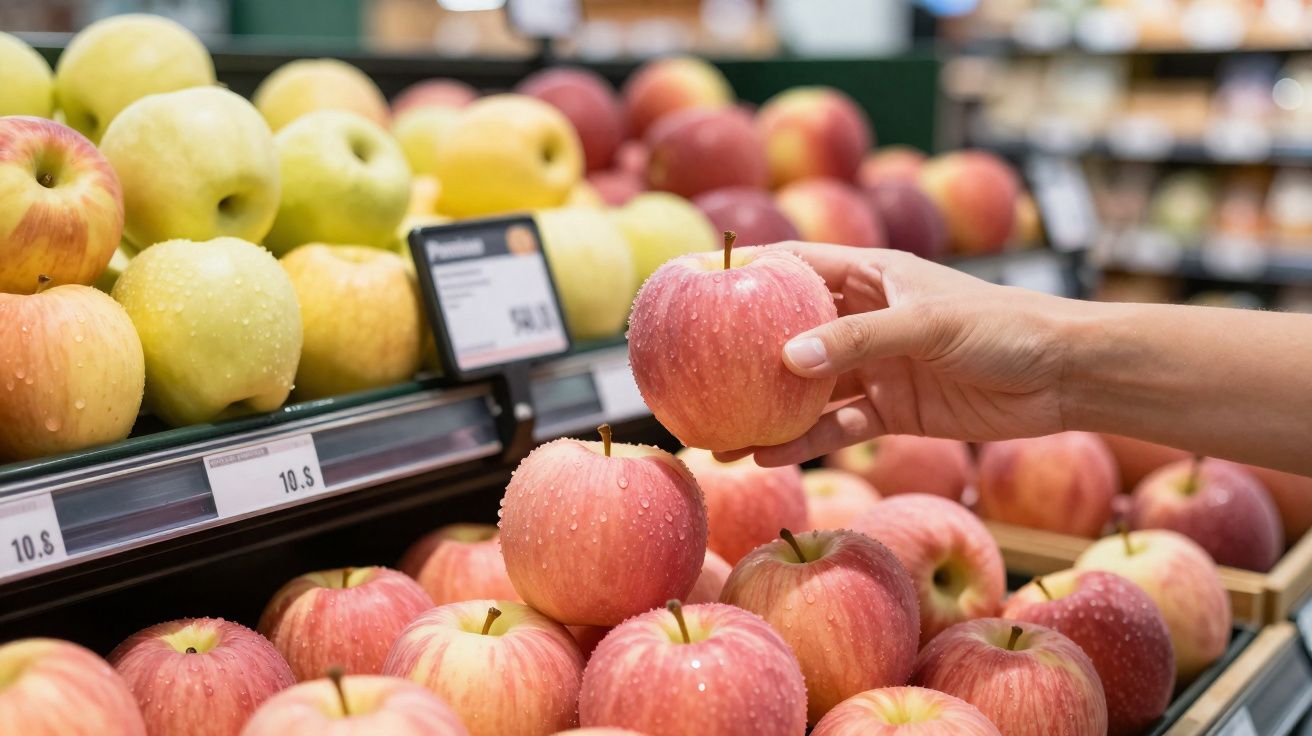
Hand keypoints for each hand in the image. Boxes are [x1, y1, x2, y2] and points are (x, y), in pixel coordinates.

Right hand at [719, 243, 1077, 465]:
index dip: (743, 271)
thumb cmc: (1003, 327)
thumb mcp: (928, 324)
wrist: (1065, 374)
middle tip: (693, 375)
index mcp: (869, 275)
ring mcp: (876, 365)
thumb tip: (787, 359)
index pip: (792, 266)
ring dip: (766, 411)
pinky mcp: (893, 409)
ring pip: (807, 389)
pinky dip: (805, 440)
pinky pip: (838, 425)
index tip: (691, 281)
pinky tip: (767, 456)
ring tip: (718, 435)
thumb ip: (859, 341)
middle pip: (788, 333)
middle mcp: (865, 318)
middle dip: (742, 356)